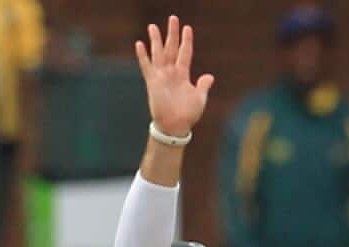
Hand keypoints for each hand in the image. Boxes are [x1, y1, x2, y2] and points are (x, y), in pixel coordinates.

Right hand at [134, 16, 212, 136]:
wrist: (175, 126)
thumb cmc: (187, 114)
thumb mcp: (200, 97)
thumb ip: (203, 85)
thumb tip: (209, 76)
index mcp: (183, 74)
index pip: (185, 52)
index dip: (186, 40)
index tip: (187, 28)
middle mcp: (171, 72)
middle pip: (171, 48)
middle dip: (172, 33)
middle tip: (172, 18)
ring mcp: (161, 76)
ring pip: (158, 53)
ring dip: (156, 39)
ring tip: (153, 26)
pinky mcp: (152, 82)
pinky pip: (146, 66)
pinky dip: (143, 55)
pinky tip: (139, 44)